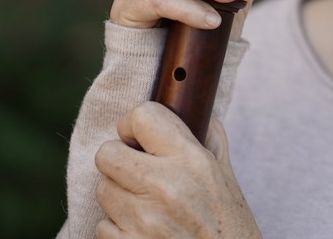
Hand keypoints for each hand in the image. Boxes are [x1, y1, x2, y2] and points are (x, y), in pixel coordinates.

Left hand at [95, 102, 260, 237]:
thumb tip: (190, 106)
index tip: (139, 138)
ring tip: (147, 208)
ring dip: (120, 198)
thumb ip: (207, 139)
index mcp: (192, 160)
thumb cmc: (229, 224)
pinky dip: (119, 230)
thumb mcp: (226, 176)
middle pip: (107, 154)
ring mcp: (144, 220)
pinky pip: (103, 227)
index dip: (134, 125)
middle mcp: (165, 186)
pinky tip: (144, 232)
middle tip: (137, 173)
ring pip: (103, 190)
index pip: (142, 117)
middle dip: (119, 162)